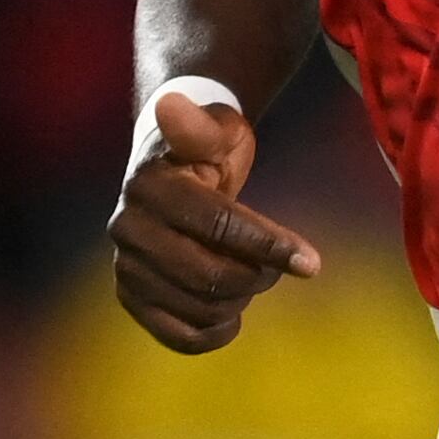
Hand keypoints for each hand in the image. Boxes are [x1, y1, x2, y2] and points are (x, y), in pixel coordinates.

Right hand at [109, 92, 322, 352]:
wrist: (176, 172)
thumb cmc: (208, 147)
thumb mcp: (216, 130)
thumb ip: (201, 125)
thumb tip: (171, 102)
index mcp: (151, 185)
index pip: (218, 224)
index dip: (268, 244)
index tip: (312, 263)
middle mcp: (128, 228)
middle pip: (207, 274)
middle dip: (257, 276)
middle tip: (280, 267)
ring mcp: (126, 266)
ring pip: (195, 309)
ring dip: (239, 303)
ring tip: (255, 280)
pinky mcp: (131, 297)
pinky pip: (175, 335)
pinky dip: (211, 334)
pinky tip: (233, 317)